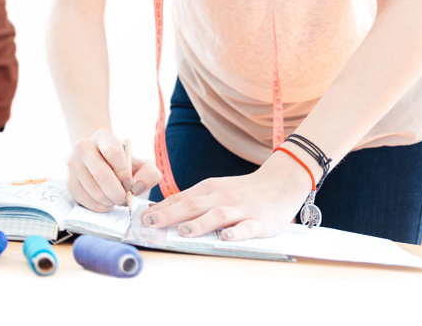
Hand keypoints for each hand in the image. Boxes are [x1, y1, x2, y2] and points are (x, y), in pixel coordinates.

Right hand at [64, 129, 162, 211]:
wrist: (101, 164)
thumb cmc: (123, 165)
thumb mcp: (141, 164)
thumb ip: (149, 173)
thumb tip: (138, 186)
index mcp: (102, 137)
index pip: (113, 151)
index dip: (125, 171)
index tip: (130, 183)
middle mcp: (83, 146)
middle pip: (102, 175)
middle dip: (119, 193)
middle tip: (125, 198)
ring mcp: (73, 164)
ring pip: (96, 192)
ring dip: (111, 201)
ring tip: (116, 198)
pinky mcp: (69, 182)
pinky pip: (88, 202)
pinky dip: (102, 207)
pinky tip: (106, 201)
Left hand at [136, 150, 311, 240]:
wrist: (281, 183)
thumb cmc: (242, 191)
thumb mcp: (215, 190)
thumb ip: (191, 201)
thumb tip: (159, 211)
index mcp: (209, 189)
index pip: (180, 198)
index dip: (160, 208)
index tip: (140, 219)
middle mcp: (222, 197)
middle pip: (193, 205)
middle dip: (170, 215)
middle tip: (150, 224)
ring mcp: (241, 209)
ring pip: (218, 215)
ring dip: (200, 223)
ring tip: (183, 231)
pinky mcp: (260, 221)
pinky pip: (247, 227)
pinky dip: (237, 232)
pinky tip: (226, 237)